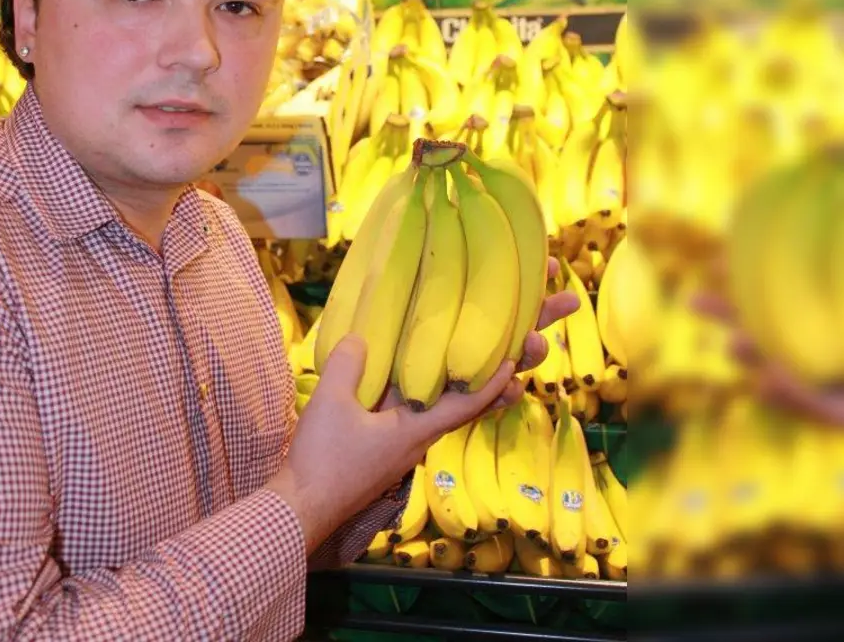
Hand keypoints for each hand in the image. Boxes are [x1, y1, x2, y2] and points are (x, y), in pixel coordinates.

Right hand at [265, 257, 580, 554]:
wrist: (303, 506)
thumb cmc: (322, 459)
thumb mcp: (331, 404)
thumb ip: (348, 366)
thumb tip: (361, 338)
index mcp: (417, 430)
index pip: (469, 403)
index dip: (498, 377)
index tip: (526, 350)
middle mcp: (421, 438)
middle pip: (474, 402)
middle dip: (506, 371)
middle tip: (540, 341)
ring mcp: (407, 443)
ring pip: (455, 409)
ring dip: (483, 384)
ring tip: (513, 360)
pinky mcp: (389, 446)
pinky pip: (427, 414)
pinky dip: (446, 395)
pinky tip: (440, 383)